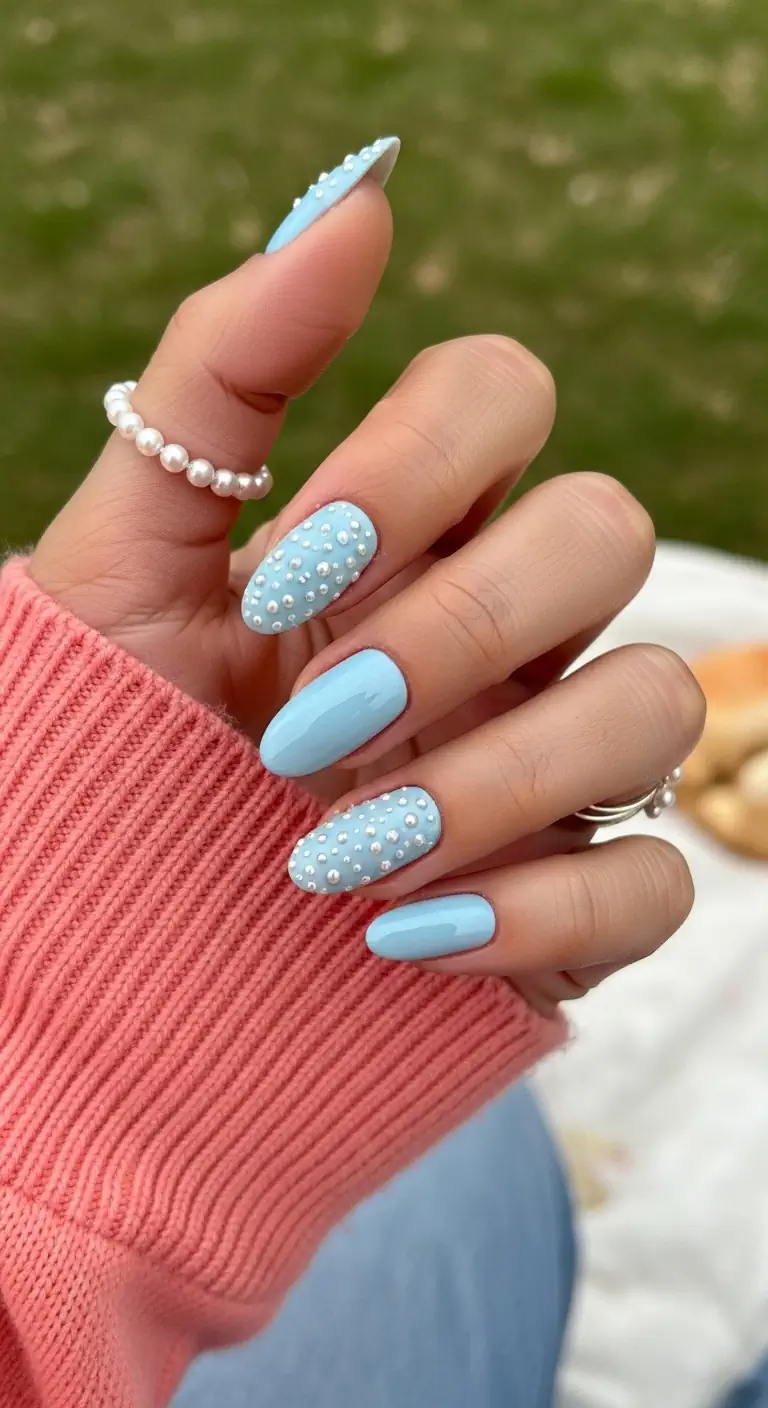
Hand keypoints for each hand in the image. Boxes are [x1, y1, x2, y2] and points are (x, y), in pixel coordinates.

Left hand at [30, 173, 704, 1013]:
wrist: (103, 932)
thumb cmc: (115, 732)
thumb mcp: (127, 554)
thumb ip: (225, 376)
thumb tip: (359, 193)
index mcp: (407, 526)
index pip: (503, 392)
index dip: (419, 463)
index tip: (288, 574)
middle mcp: (506, 627)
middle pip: (606, 531)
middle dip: (460, 629)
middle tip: (306, 729)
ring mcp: (554, 759)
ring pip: (657, 701)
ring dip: (498, 780)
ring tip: (334, 861)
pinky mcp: (578, 899)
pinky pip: (654, 880)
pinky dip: (539, 914)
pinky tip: (400, 943)